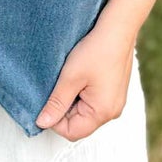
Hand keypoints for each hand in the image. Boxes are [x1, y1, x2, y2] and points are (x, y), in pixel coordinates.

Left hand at [34, 14, 136, 140]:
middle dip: (64, 109)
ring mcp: (115, 103)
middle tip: (60, 86)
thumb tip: (43, 122)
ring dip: (73, 100)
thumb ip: (56, 103)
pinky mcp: (114, 93)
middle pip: (78, 124)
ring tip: (72, 79)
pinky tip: (81, 77)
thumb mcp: (70, 78)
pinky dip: (82, 94)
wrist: (118, 29)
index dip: (54, 119)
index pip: (71, 132)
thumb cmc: (98, 50)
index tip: (48, 100)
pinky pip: (93, 103)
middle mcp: (112, 112)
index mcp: (103, 112)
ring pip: (84, 113)